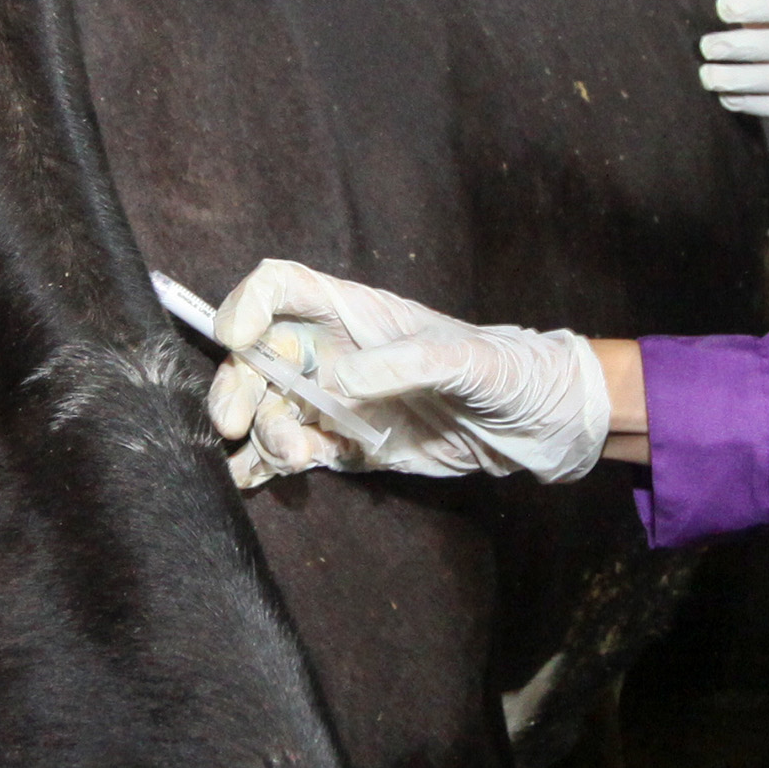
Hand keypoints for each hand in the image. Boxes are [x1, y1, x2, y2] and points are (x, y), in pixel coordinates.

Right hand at [204, 258, 608, 487]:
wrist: (535, 427)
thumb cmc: (505, 372)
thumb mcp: (465, 361)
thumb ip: (404, 364)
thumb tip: (339, 380)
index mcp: (354, 313)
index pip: (281, 288)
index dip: (249, 304)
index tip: (236, 337)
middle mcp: (333, 353)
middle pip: (258, 355)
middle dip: (237, 384)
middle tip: (233, 421)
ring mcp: (335, 402)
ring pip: (269, 408)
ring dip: (262, 432)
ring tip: (291, 457)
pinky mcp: (345, 447)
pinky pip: (291, 452)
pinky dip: (265, 466)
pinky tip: (253, 479)